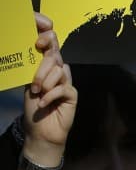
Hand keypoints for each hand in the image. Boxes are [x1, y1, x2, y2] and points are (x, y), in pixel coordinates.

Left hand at [23, 14, 75, 158]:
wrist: (41, 131)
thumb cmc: (33, 109)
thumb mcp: (29, 84)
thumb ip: (35, 68)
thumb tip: (40, 50)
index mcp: (44, 65)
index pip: (49, 45)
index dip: (47, 37)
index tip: (38, 40)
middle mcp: (56, 71)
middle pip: (53, 56)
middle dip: (41, 68)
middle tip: (34, 84)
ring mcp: (65, 81)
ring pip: (58, 70)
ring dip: (45, 83)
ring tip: (38, 94)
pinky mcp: (72, 94)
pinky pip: (63, 87)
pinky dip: (51, 95)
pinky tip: (44, 103)